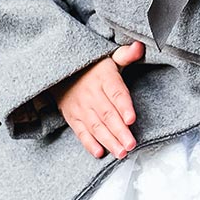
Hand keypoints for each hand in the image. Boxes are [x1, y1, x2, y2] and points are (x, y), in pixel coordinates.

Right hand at [56, 40, 143, 158]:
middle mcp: (91, 93)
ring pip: (96, 126)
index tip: (131, 118)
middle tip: (131, 144)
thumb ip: (126, 54)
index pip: (116, 92)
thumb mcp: (109, 57)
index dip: (124, 106)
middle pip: (107, 114)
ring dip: (109, 141)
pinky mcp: (72, 117)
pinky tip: (99, 152)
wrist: (60, 70)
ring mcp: (80, 107)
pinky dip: (89, 143)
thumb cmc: (92, 67)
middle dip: (119, 131)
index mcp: (104, 78)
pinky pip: (80, 132)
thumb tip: (140, 46)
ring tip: (121, 153)